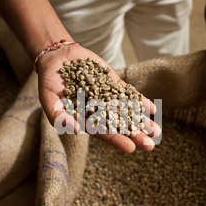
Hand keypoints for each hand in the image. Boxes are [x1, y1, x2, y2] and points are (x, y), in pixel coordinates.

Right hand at [35, 44, 160, 152]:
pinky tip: (151, 109)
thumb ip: (60, 117)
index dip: (116, 140)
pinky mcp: (113, 83)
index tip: (130, 148)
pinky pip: (128, 93)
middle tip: (149, 146)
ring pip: (127, 111)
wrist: (57, 57)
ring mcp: (108, 97)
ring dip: (141, 121)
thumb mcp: (49, 101)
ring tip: (156, 132)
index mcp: (85, 120)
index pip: (103, 133)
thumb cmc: (49, 83)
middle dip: (134, 135)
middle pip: (119, 126)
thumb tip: (76, 130)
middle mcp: (99, 111)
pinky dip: (139, 101)